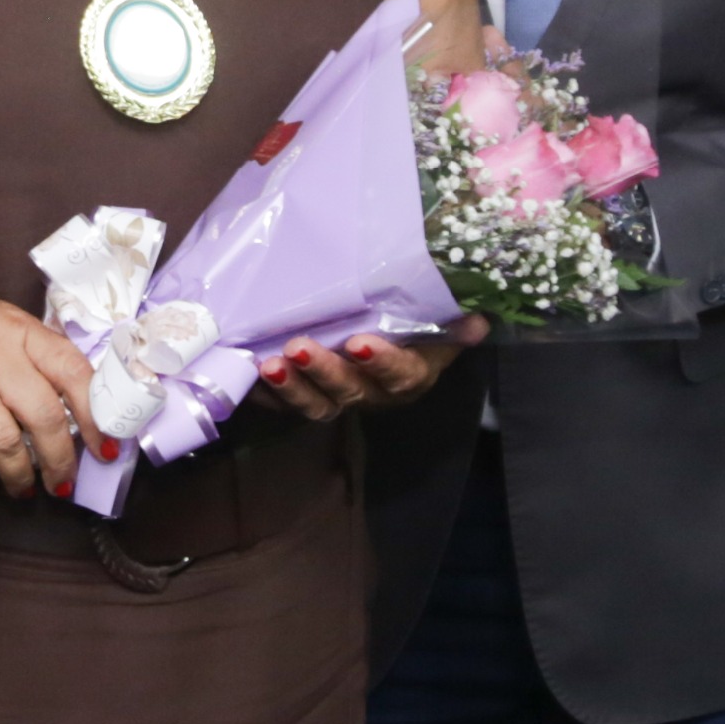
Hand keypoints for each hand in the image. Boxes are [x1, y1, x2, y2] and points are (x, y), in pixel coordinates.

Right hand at [0, 279, 100, 498]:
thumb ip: (33, 356)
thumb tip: (77, 405)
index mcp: (19, 330)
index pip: (73, 372)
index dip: (96, 416)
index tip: (105, 448)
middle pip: (43, 415)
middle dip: (60, 460)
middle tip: (62, 482)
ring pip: (5, 441)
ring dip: (19, 475)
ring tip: (23, 488)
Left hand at [254, 317, 489, 420]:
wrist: (392, 337)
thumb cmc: (418, 324)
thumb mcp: (440, 320)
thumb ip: (454, 320)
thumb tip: (479, 321)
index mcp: (409, 375)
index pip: (400, 375)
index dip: (382, 363)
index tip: (361, 343)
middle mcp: (372, 393)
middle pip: (349, 392)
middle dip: (324, 372)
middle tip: (298, 347)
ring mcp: (338, 398)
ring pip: (315, 404)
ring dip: (290, 386)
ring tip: (267, 364)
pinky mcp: (307, 395)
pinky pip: (284, 402)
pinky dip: (264, 392)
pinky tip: (245, 374)